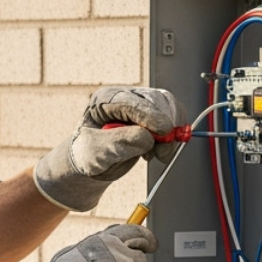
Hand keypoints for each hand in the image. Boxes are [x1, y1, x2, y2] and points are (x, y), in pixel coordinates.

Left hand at [33, 87, 184, 210]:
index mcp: (104, 100)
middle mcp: (125, 98)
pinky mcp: (153, 117)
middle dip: (166, 124)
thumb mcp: (95, 153)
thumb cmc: (88, 156)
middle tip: (164, 149)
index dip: (151, 116)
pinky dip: (172, 135)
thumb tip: (146, 138)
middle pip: (156, 100)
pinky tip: (159, 151)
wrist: (92, 163)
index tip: (164, 132)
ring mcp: (140, 106)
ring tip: (160, 154)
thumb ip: (118, 144)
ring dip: (171, 132)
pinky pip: (172, 119)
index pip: (132, 102)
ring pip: (168, 108)